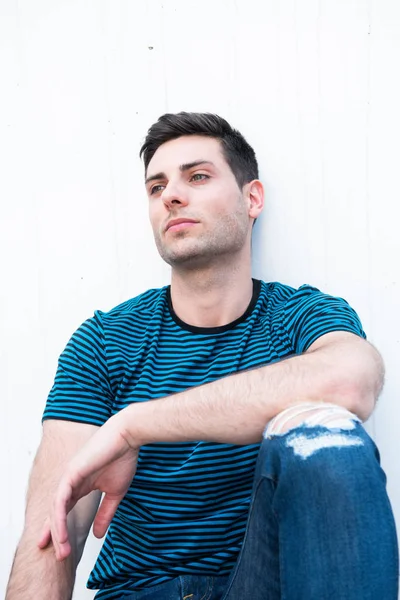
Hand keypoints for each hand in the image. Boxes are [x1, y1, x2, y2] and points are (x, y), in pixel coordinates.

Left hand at [37, 415, 138, 560]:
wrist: (128, 437)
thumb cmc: (123, 458)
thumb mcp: (115, 493)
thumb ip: (105, 513)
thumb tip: (97, 535)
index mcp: (79, 486)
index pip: (65, 511)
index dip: (60, 530)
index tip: (61, 550)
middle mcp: (70, 482)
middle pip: (56, 513)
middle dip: (54, 535)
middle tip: (58, 556)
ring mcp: (68, 477)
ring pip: (56, 509)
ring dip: (57, 531)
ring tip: (61, 550)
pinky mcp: (71, 473)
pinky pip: (60, 499)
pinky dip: (59, 517)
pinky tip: (61, 532)